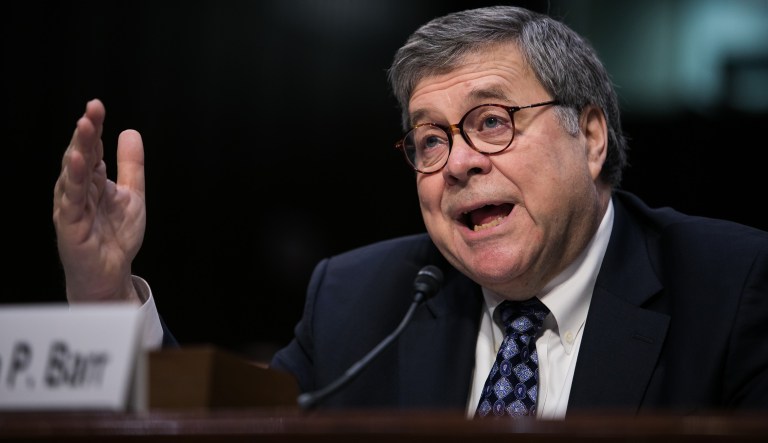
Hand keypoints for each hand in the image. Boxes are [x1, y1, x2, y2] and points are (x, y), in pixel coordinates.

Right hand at [52, 99, 146, 303]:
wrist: (112, 272)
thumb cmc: (116, 236)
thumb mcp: (132, 194)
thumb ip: (131, 166)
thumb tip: (130, 132)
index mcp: (92, 180)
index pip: (92, 148)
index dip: (95, 128)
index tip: (98, 106)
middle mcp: (79, 189)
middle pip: (80, 155)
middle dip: (86, 132)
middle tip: (92, 110)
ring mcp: (72, 205)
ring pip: (73, 172)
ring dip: (78, 149)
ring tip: (84, 127)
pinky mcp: (70, 224)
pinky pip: (72, 198)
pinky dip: (74, 179)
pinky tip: (77, 161)